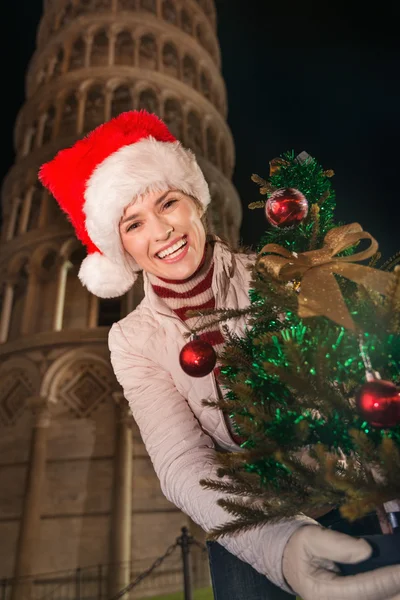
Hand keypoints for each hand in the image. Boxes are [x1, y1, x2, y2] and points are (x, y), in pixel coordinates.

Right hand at [282, 525, 399, 599]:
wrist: (290, 561)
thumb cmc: (300, 547)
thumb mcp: (311, 537)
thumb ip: (337, 544)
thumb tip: (367, 550)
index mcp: (321, 593)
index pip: (361, 590)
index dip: (385, 580)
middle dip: (394, 591)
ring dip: (393, 593)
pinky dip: (387, 593)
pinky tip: (395, 585)